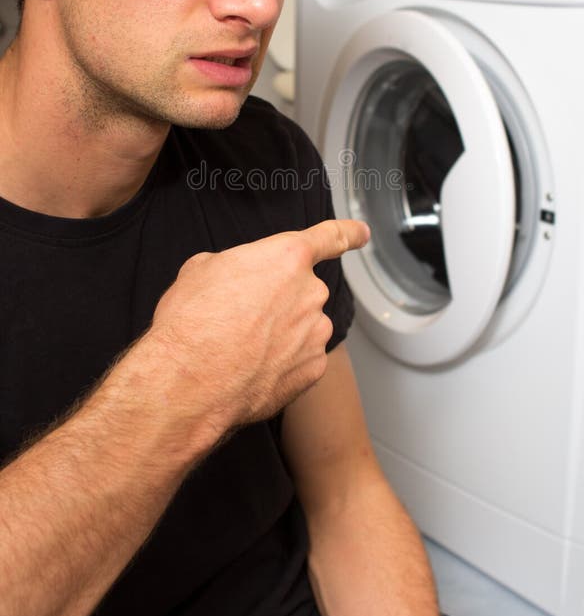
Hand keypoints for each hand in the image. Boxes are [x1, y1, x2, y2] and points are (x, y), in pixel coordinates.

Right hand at [148, 219, 369, 435]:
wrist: (190, 382)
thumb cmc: (192, 323)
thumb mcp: (202, 269)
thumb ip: (235, 265)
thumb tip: (236, 279)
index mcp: (287, 258)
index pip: (329, 237)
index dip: (348, 233)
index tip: (361, 233)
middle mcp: (310, 292)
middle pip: (301, 291)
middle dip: (276, 303)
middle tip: (240, 318)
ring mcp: (315, 333)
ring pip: (301, 328)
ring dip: (279, 335)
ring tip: (240, 348)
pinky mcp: (313, 369)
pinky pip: (301, 359)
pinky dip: (281, 364)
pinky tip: (251, 369)